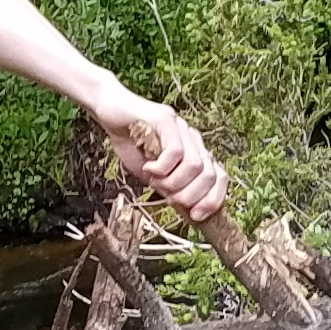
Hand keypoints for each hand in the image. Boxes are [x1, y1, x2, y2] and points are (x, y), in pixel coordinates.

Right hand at [103, 98, 229, 220]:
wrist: (110, 114)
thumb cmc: (131, 143)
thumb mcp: (154, 175)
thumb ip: (172, 188)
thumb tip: (189, 211)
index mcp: (195, 152)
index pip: (220, 178)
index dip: (212, 201)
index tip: (195, 216)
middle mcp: (193, 139)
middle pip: (210, 176)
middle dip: (190, 196)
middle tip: (167, 196)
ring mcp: (181, 128)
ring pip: (195, 166)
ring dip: (173, 182)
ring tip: (154, 179)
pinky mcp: (166, 119)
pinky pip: (176, 152)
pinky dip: (162, 167)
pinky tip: (148, 167)